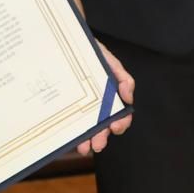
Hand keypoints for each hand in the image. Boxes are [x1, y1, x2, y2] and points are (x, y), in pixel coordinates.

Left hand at [78, 41, 135, 155]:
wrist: (65, 45)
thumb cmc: (89, 52)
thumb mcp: (108, 60)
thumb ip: (122, 78)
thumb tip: (128, 98)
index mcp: (110, 95)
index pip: (121, 114)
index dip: (121, 122)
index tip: (115, 126)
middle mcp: (98, 104)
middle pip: (104, 125)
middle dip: (102, 136)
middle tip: (98, 144)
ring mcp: (83, 107)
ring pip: (88, 128)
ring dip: (89, 140)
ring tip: (85, 147)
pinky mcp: (68, 107)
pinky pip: (72, 123)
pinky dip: (74, 134)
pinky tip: (73, 140)